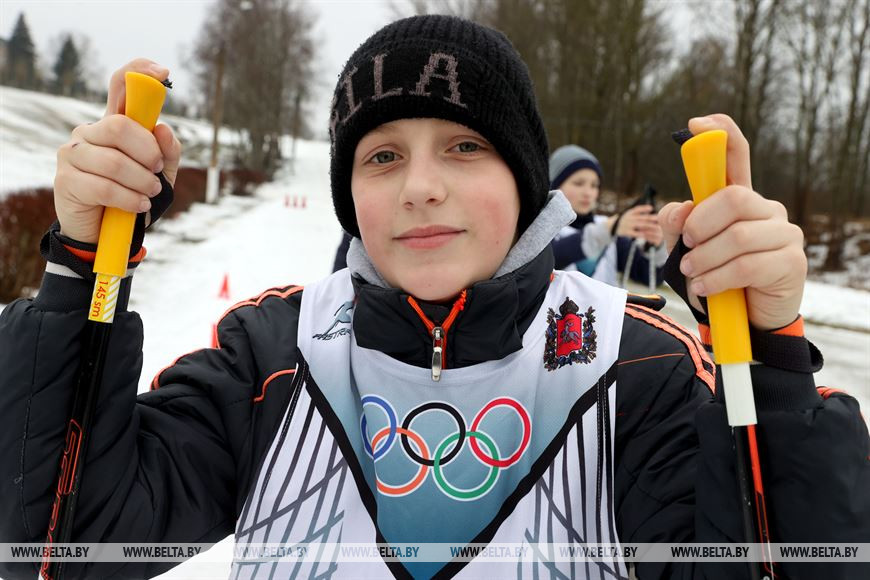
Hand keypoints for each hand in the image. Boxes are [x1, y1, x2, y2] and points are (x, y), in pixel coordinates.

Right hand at [54, 58, 180, 242]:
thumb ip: (167, 153)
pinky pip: (104, 187)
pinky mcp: (66, 180)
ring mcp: (73, 154)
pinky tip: (138, 205)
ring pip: (114, 161)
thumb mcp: (160, 177)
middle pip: (120, 126)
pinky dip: (130, 199)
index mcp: (114, 125)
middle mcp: (90, 132)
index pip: (120, 86)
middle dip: (148, 152)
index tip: (164, 74)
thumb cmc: (133, 197)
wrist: (105, 234)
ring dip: (141, 182)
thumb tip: (162, 128)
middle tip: (157, 171)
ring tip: (149, 193)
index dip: (139, 74)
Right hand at [610, 205, 661, 242]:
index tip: (651, 208)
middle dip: (651, 218)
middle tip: (658, 218)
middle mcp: (630, 218)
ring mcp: (628, 225)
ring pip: (641, 225)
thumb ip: (638, 211)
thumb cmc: (622, 220)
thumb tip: (650, 208)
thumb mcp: (628, 214)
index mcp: (630, 213)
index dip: (644, 208)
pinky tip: (646, 234)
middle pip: (642, 217)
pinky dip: (640, 233)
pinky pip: (635, 233)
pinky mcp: (626, 232)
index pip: (637, 209)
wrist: (609, 227)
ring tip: (657, 227)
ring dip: (649, 226)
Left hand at [659, 114, 805, 330]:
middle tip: (686, 248)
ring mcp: (784, 233)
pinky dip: (716, 278)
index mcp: (739, 200)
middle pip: (733, 198)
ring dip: (704, 259)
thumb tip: (683, 207)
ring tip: (692, 274)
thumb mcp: (683, 250)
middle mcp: (767, 209)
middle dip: (700, 225)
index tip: (694, 123)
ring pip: (737, 235)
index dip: (719, 134)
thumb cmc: (714, 278)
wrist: (743, 322)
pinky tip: (704, 288)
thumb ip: (675, 225)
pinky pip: (746, 264)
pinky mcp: (792, 261)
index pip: (736, 155)